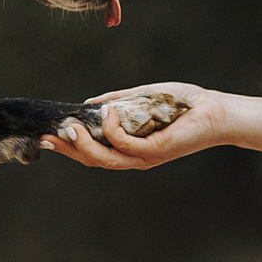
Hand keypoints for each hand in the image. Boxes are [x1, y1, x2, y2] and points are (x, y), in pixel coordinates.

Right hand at [39, 81, 226, 169]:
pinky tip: (107, 113)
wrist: (214, 111)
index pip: (94, 154)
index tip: (47, 136)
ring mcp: (146, 156)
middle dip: (69, 151)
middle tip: (48, 136)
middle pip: (95, 162)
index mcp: (130, 149)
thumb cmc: (182, 105)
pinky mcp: (157, 149)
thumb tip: (89, 105)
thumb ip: (118, 102)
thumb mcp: (142, 99)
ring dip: (85, 145)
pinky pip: (126, 144)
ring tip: (70, 128)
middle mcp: (135, 158)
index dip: (69, 148)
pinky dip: (112, 129)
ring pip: (106, 159)